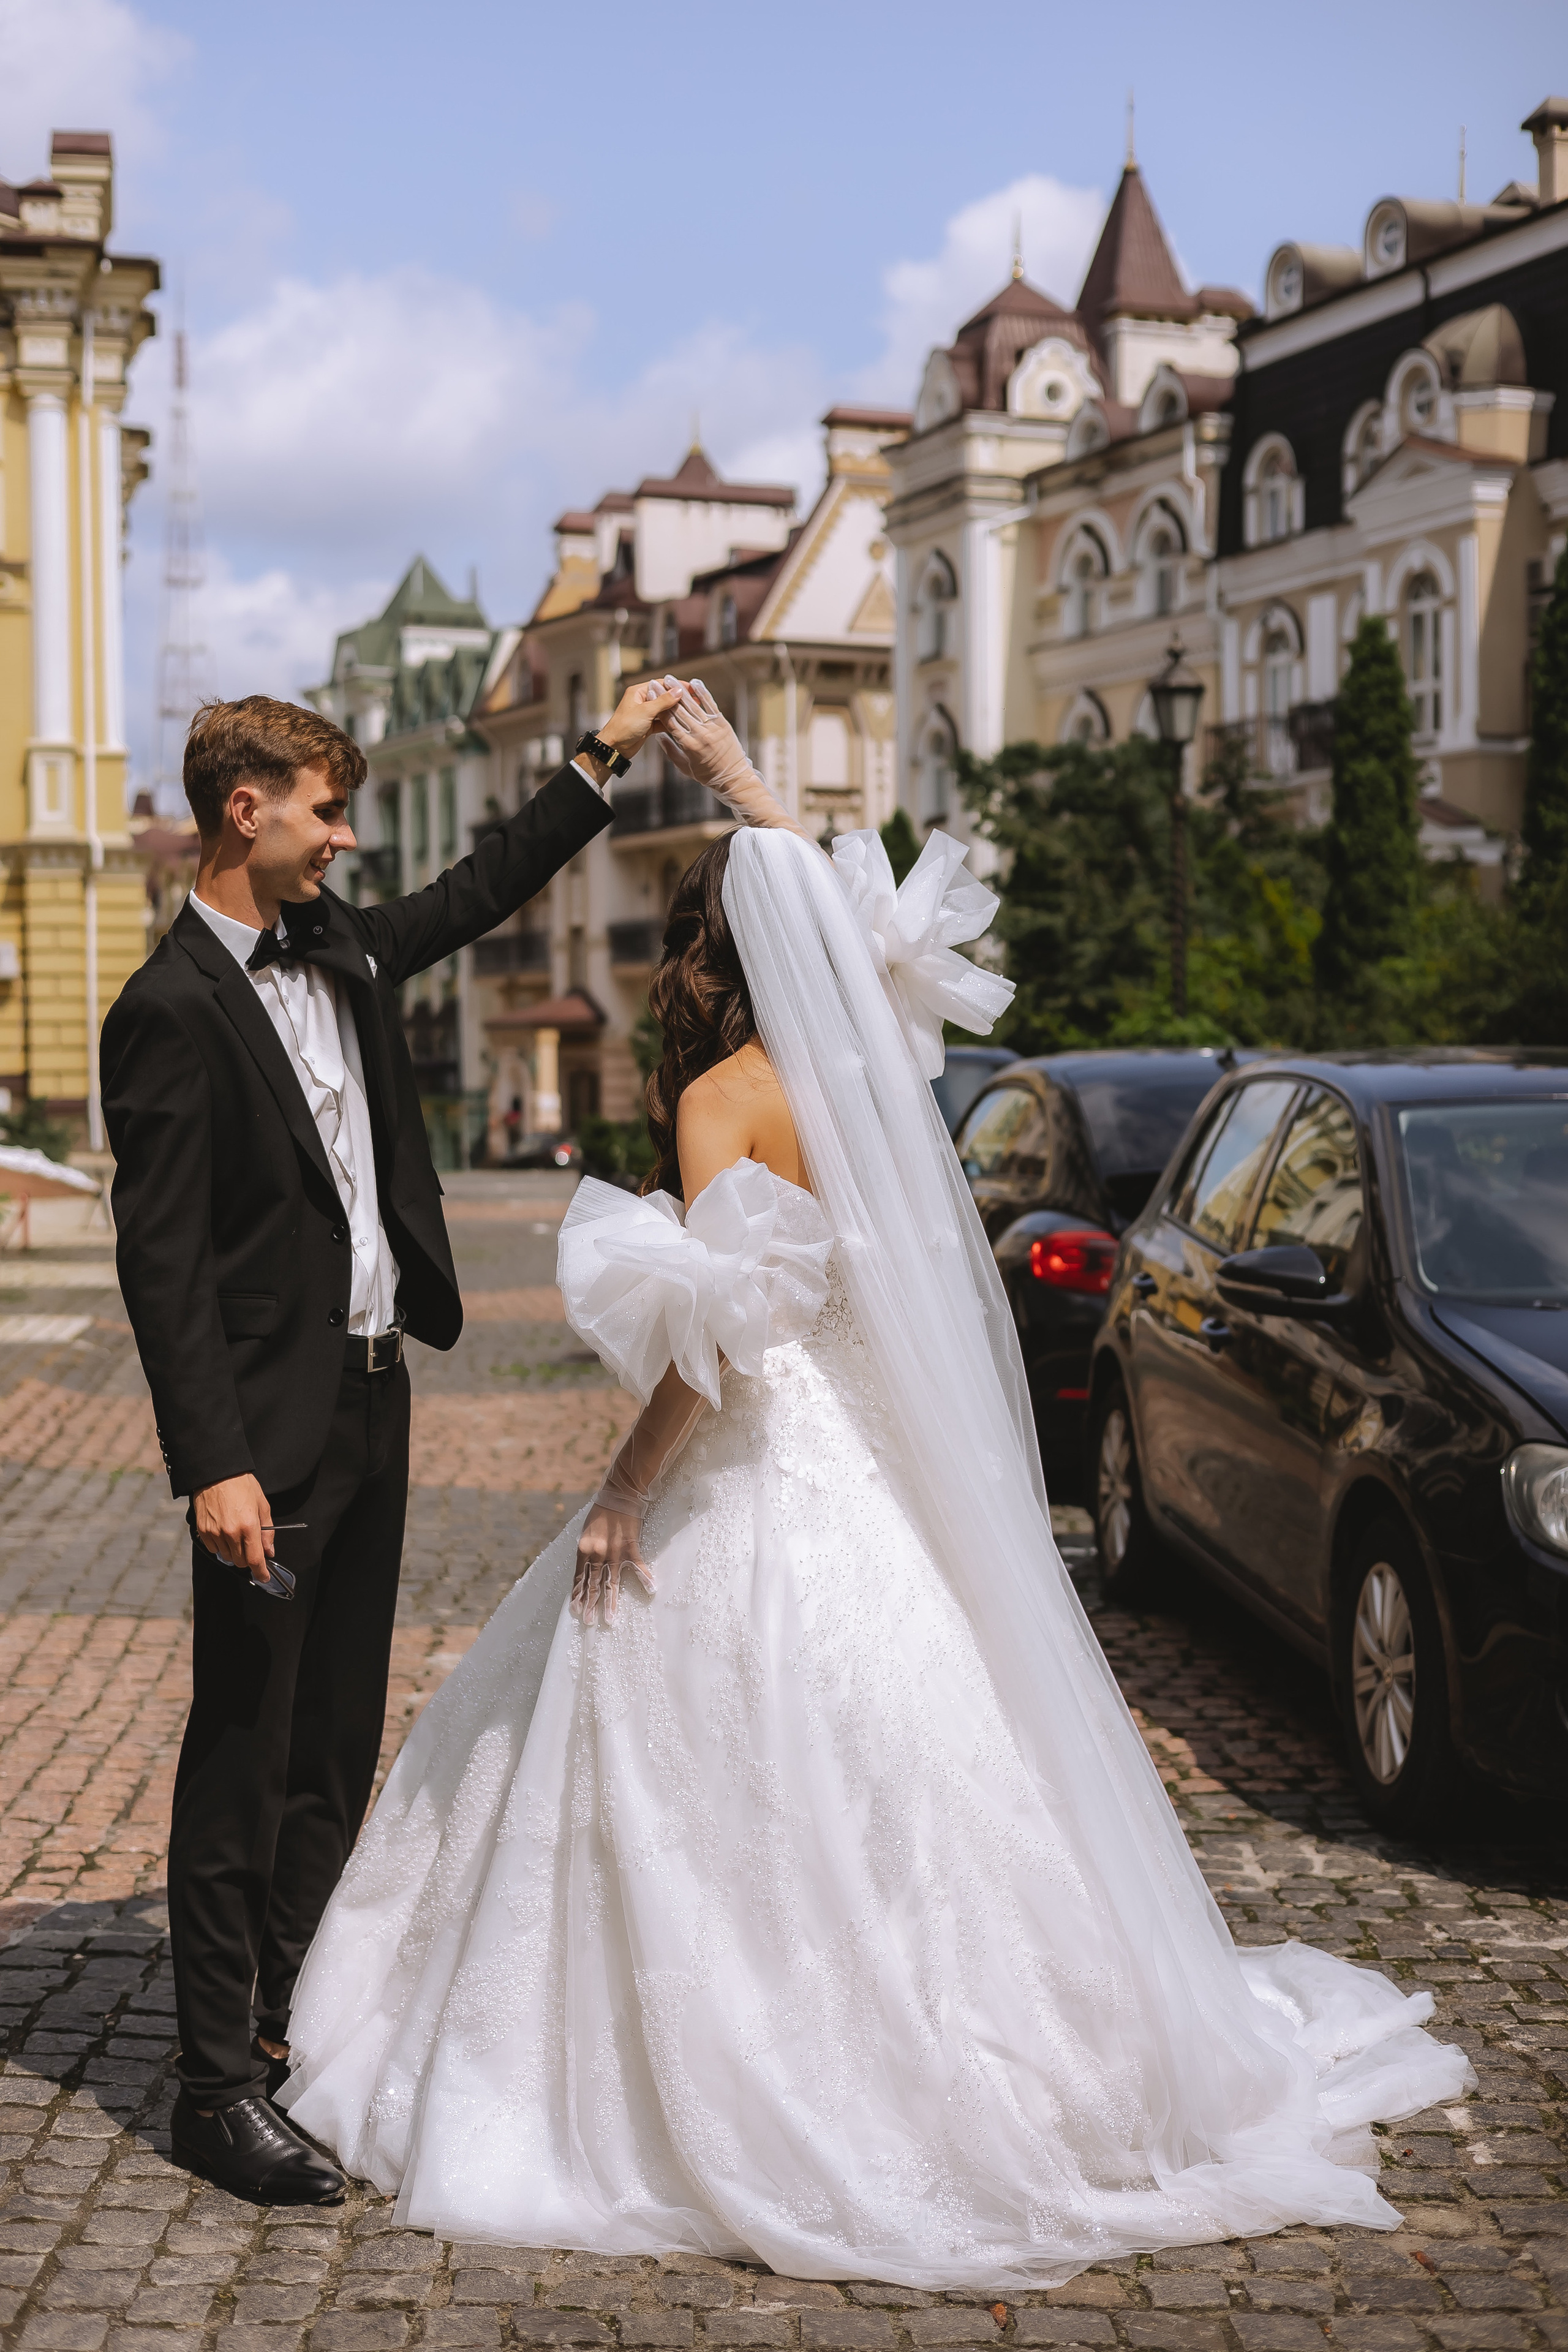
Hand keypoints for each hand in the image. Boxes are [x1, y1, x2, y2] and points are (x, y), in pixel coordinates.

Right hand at [194, 1473, 274, 1583]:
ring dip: (234, 1552)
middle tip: (251, 1546)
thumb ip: (267, 1531)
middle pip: (241, 1561)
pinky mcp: (203, 1531)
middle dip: (248, 1558)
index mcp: (248, 1526)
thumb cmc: (241, 1485)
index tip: (264, 1577)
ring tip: (236, 1534)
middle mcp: (231, 1532)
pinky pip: (214, 1549)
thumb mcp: (262, 1505)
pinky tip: (224, 1532)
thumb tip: (269, 1551)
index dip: (260, 1572)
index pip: (255, 1559)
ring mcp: (215, 1533)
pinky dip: (221, 1546)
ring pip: (227, 1557)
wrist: (216, 1473)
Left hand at [571, 1501, 654, 1627]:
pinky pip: (638, 1567)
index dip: (578, 1595)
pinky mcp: (630, 1547)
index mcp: (583, 1550)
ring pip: (611, 1583)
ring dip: (610, 1603)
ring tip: (610, 1619)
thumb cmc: (601, 1512)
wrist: (618, 1495)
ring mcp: (614, 1552)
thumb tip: (587, 1568)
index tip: (576, 1610)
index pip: (579, 1578)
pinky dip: (645, 1578)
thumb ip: (586, 1551)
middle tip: (588, 1622)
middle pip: (593, 1584)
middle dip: (590, 1605)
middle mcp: (596, 1554)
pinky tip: (651, 1590)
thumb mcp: (586, 1532)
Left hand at [589, 677, 685, 770]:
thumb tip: (678, 691)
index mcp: (638, 692)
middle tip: (695, 701)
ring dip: (676, 711)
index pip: (661, 684)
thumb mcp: (645, 711)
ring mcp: (645, 714)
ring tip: (691, 712)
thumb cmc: (624, 727)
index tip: (691, 689)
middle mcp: (642, 701)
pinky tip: (682, 724)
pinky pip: (662, 722)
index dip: (676, 686)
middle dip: (679, 699)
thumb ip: (663, 701)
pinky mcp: (647, 726)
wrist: (614, 748)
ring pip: (664, 710)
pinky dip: (671, 723)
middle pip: (664, 697)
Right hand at [651, 679, 809, 836]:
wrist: (733, 777)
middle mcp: (699, 734)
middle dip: (666, 695)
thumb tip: (658, 737)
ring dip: (681, 690)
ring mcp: (712, 728)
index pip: (670, 722)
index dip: (659, 707)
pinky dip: (703, 692)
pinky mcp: (723, 723)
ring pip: (693, 705)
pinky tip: (694, 682)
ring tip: (670, 678)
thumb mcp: (685, 767)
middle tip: (655, 681)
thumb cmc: (707, 775)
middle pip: (679, 711)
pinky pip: (711, 704)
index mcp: (688, 746)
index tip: (650, 696)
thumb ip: (671, 751)